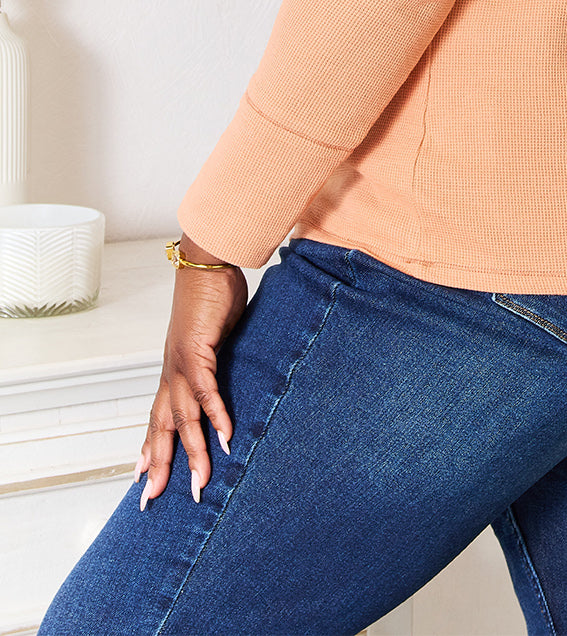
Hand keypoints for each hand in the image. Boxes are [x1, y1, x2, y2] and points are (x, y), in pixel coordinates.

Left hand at [134, 235, 248, 508]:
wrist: (206, 260)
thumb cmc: (211, 294)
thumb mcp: (213, 336)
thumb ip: (218, 359)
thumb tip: (229, 373)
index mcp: (174, 369)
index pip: (157, 416)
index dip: (150, 447)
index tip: (143, 477)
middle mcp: (172, 370)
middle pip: (162, 426)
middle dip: (159, 465)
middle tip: (152, 500)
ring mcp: (183, 362)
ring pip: (183, 417)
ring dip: (193, 452)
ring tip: (200, 483)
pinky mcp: (200, 350)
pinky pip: (207, 390)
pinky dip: (216, 415)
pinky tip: (224, 438)